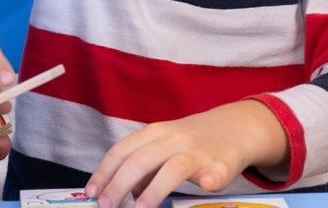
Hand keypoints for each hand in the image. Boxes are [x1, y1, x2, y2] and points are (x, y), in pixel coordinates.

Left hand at [86, 101, 287, 207]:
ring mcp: (198, 151)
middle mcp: (173, 138)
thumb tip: (120, 192)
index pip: (122, 151)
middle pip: (141, 160)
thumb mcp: (163, 145)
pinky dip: (210, 179)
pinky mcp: (222, 163)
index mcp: (154, 133)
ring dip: (154, 190)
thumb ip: (143, 166)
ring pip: (173, 168)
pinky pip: (216, 172)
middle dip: (120, 184)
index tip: (91, 192)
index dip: (105, 172)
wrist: (235, 126)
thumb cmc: (192, 141)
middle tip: (107, 206)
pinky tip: (206, 185)